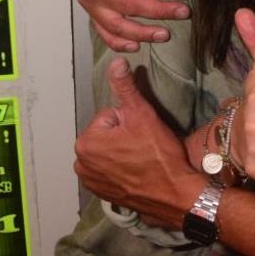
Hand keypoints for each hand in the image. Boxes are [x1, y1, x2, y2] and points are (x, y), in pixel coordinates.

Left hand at [74, 57, 204, 228]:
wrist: (174, 193)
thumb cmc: (158, 154)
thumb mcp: (142, 114)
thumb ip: (125, 87)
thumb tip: (115, 62)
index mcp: (86, 141)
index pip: (110, 116)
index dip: (130, 121)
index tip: (143, 135)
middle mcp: (80, 163)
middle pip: (107, 135)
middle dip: (124, 137)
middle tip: (145, 147)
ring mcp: (90, 181)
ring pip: (109, 152)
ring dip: (123, 152)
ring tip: (143, 160)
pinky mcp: (101, 193)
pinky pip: (110, 170)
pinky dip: (121, 169)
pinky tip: (137, 173)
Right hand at [77, 0, 190, 51]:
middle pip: (129, 5)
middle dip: (159, 11)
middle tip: (184, 12)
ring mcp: (90, 2)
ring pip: (116, 25)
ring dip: (142, 33)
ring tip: (165, 35)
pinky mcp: (92, 10)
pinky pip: (103, 32)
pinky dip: (118, 42)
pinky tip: (136, 47)